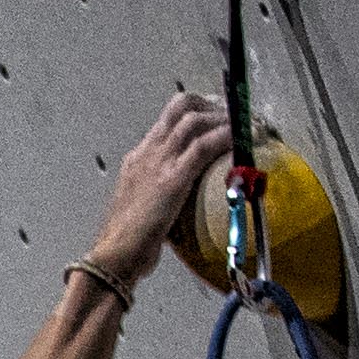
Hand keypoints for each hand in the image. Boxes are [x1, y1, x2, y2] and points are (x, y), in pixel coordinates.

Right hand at [94, 89, 229, 278]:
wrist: (113, 255)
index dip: (198, 109)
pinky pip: (203, 146)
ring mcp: (158, 164)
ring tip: (245, 126)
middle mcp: (147, 153)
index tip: (218, 115)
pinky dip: (226, 137)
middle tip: (235, 114)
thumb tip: (182, 196)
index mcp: (138, 159)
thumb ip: (158, 191)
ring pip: (195, 120)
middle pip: (181, 106)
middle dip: (213, 104)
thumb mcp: (140, 204)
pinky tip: (242, 139)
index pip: (168, 118)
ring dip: (225, 119)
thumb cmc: (126, 240)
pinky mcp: (172, 179)